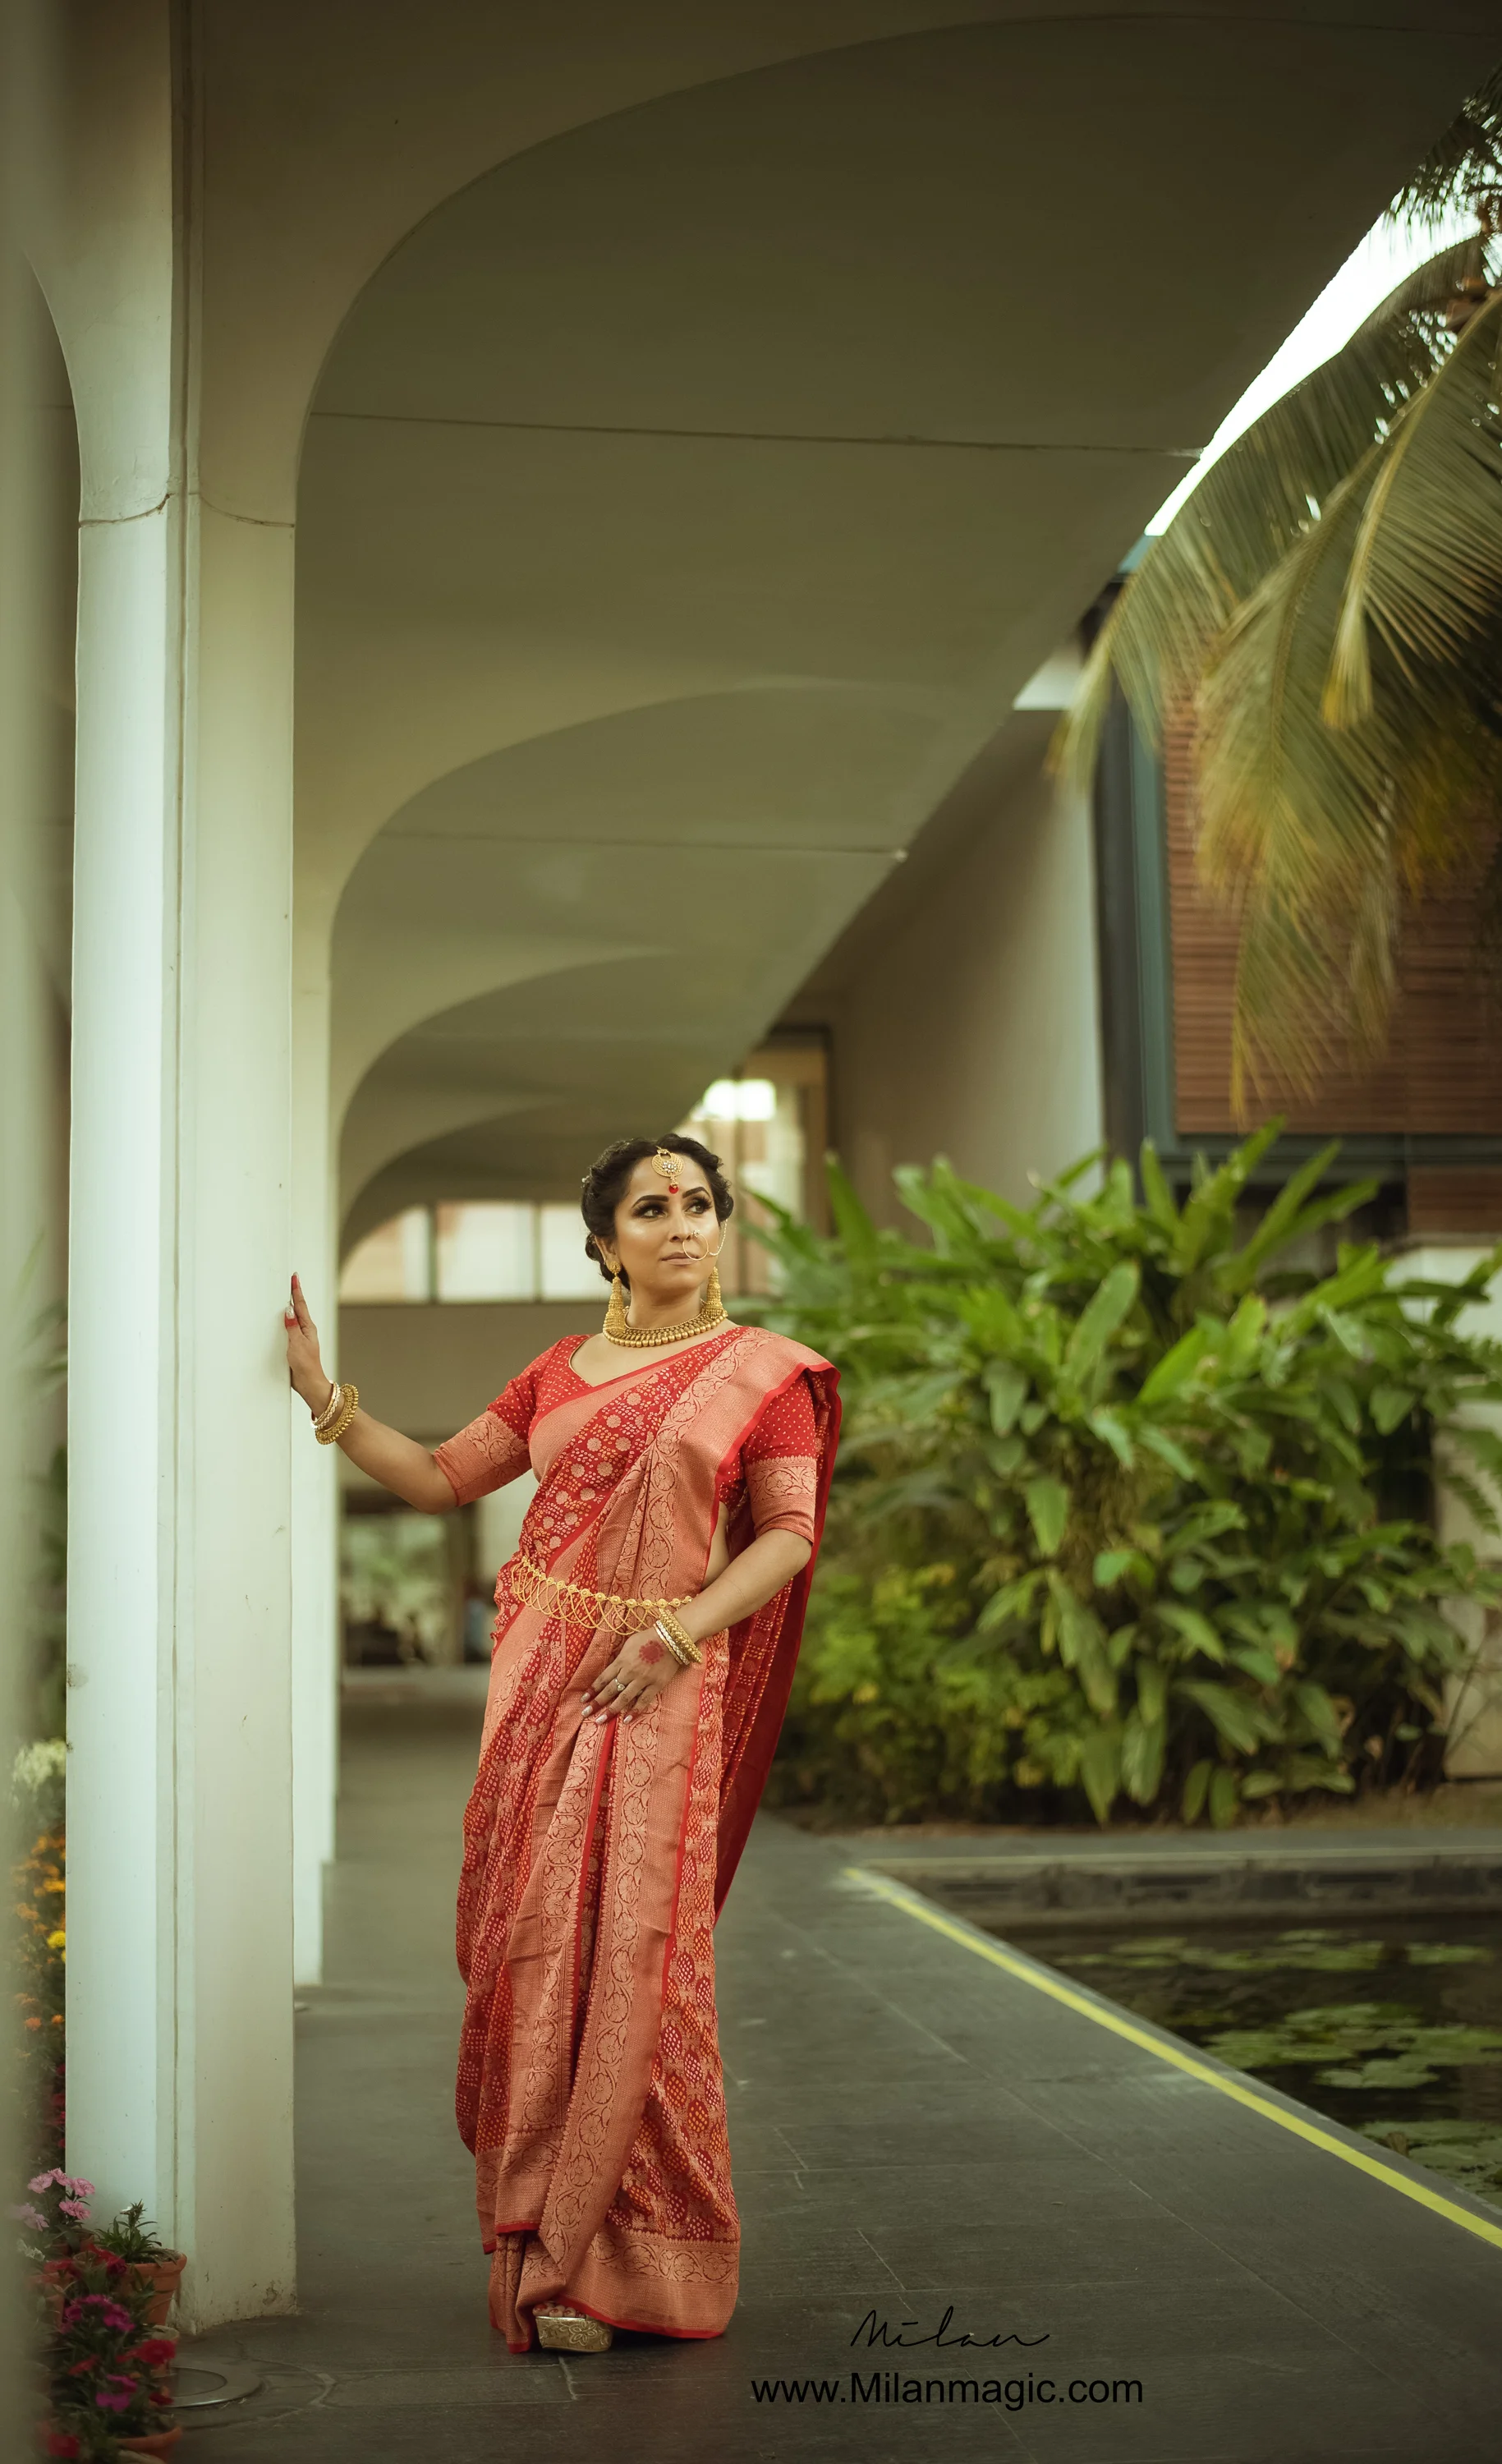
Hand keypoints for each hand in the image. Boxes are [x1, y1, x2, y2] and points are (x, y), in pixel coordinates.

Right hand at [284, 1275, 333, 1416]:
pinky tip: (280, 1320)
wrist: (308, 1383)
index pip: (300, 1305)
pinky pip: (288, 1329)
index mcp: (307, 1328)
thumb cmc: (305, 1365)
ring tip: (285, 1294)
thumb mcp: (297, 1344)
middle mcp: (304, 1330)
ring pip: (293, 1318)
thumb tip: (289, 1309)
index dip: (296, 1290)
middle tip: (290, 1281)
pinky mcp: (294, 1345)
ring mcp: (300, 1337)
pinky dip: (284, 1321)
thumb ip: (292, 1327)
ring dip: (289, 1307)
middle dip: (293, 1295)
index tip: (294, 1277)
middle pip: (298, 1308)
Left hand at [586, 1626, 689, 1722]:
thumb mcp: (629, 1643)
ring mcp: (642, 1680)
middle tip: (585, 1713)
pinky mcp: (656, 1685)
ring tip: (600, 1720)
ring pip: (623, 1698)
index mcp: (621, 1660)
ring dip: (611, 1710)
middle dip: (596, 1703)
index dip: (592, 1690)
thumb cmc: (649, 1638)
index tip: (584, 1699)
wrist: (672, 1638)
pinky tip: (625, 1719)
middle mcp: (629, 1672)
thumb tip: (612, 1668)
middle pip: (610, 1690)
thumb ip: (620, 1657)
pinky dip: (634, 1711)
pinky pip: (643, 1701)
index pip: (603, 1678)